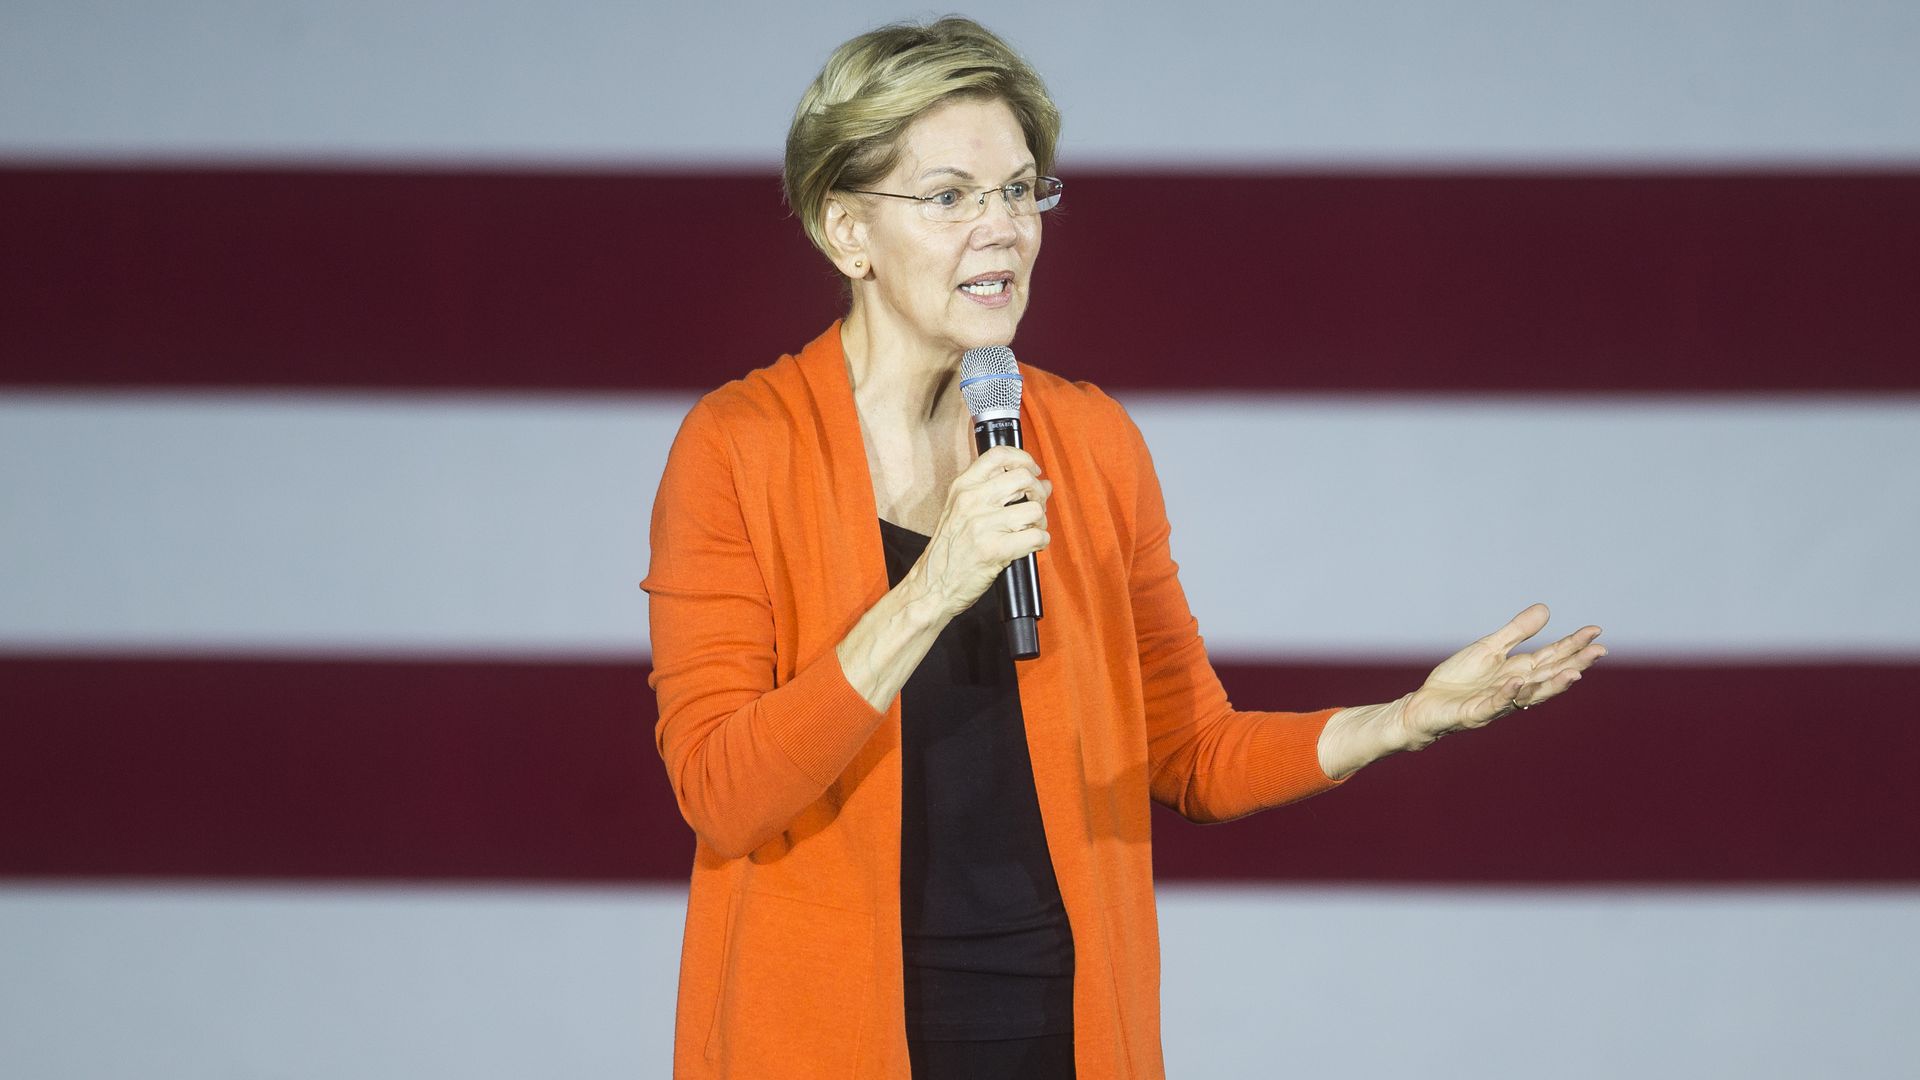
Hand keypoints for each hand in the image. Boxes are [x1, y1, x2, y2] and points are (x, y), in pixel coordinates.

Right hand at [914, 445, 1051, 616]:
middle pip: (1024, 478)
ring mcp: (982, 525)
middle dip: (1039, 493)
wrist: (931, 587)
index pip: (999, 455)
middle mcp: (971, 501)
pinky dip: (1040, 542)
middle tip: (1036, 507)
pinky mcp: (995, 550)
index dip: (1024, 459)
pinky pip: (1036, 537)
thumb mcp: (960, 511)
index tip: (1033, 470)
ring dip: (1040, 522)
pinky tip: (1030, 546)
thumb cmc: (948, 552)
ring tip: (1031, 531)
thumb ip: (995, 493)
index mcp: (962, 487)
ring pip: (1034, 509)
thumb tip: (1042, 484)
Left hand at [1393, 603, 1605, 750]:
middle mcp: (1515, 689)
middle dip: (1575, 664)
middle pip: (1550, 675)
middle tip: (1599, 651)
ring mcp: (1498, 702)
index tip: (1595, 630)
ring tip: (1574, 672)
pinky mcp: (1476, 713)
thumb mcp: (1489, 648)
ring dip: (1553, 684)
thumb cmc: (1459, 680)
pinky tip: (1517, 681)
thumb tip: (1546, 609)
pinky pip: (1494, 703)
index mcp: (1520, 672)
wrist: (1426, 705)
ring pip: (1531, 694)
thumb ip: (1516, 632)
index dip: (1573, 645)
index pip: (1552, 657)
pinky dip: (1507, 694)